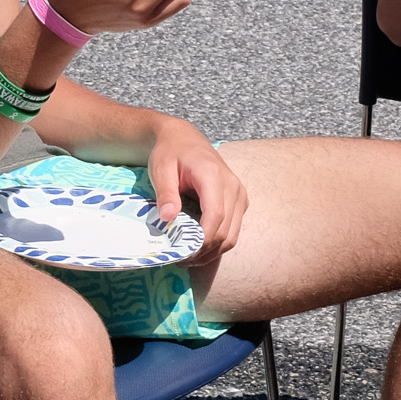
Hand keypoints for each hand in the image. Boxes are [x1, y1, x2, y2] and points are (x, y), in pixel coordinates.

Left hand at [146, 118, 245, 265]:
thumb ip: (166, 193)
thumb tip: (168, 218)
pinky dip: (218, 244)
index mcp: (213, 176)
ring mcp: (239, 194)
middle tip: (180, 261)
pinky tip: (198, 247)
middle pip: (225, 231)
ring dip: (212, 252)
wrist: (183, 139)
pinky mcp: (239, 201)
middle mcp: (233, 186)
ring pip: (232, 235)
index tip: (183, 254)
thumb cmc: (170, 153)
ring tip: (189, 258)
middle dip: (204, 251)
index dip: (202, 240)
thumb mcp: (161, 169)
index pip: (215, 217)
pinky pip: (233, 230)